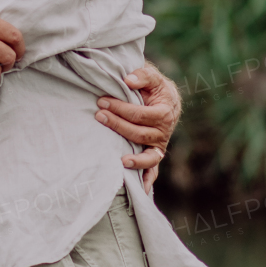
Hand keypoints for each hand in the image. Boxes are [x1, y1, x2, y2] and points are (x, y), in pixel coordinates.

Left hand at [96, 62, 181, 189]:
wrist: (166, 99)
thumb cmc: (155, 87)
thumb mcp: (152, 76)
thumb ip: (142, 75)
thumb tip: (128, 80)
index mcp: (164, 112)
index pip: (141, 114)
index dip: (121, 108)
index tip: (102, 101)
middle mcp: (164, 132)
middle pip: (140, 134)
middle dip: (118, 125)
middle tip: (99, 115)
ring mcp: (159, 146)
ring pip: (149, 157)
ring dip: (135, 160)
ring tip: (120, 160)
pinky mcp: (154, 154)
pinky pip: (153, 170)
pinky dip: (148, 181)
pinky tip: (140, 191)